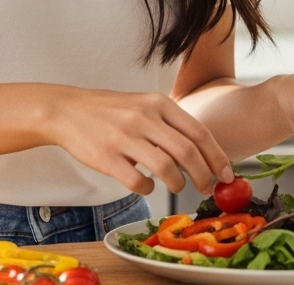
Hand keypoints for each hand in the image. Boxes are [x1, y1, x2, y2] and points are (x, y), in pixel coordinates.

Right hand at [45, 88, 234, 195]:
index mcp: (158, 103)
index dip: (217, 156)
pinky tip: (146, 185)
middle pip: (187, 152)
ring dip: (178, 184)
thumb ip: (171, 124)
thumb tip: (204, 153)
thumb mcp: (144, 105)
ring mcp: (125, 137)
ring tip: (177, 186)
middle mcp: (144, 117)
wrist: (67, 110)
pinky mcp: (107, 158)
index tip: (226, 174)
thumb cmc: (110, 111)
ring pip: (166, 169)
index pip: (199, 132)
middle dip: (204, 176)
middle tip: (206, 188)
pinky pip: (137, 181)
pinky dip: (148, 189)